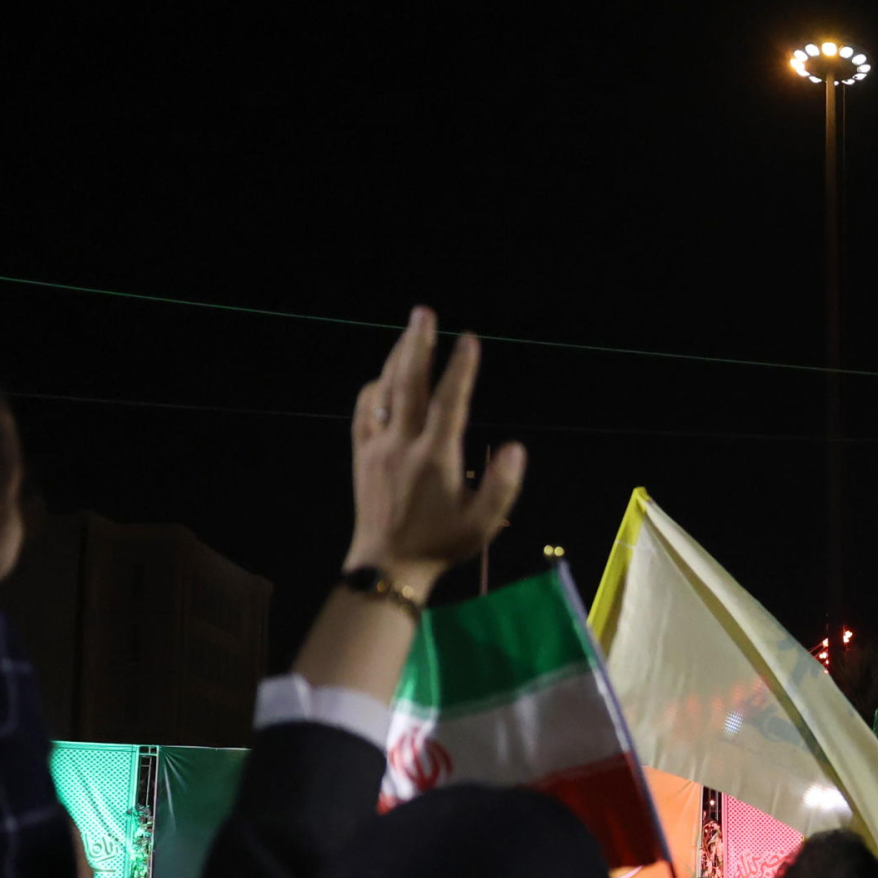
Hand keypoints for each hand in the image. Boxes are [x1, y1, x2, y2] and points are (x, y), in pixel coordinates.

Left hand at [344, 307, 524, 591]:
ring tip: (410, 332)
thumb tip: (515, 447)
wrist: (386, 565)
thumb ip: (503, 484)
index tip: (469, 340)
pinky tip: (385, 377)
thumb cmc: (441, 544)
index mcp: (435, 458)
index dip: (461, 368)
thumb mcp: (483, 523)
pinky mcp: (362, 455)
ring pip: (386, 390)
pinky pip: (365, 411)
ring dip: (398, 357)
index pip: (450, 402)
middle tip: (424, 312)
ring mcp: (378, 447)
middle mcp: (403, 444)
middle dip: (418, 344)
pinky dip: (375, 388)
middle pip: (410, 383)